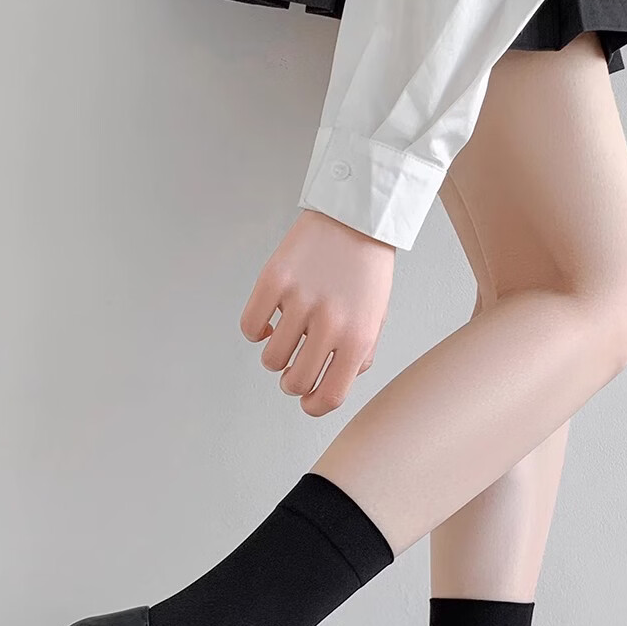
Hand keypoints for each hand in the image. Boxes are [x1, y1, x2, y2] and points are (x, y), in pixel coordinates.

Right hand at [240, 210, 394, 415]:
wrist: (356, 218)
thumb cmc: (367, 269)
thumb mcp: (376, 318)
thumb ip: (359, 356)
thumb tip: (332, 384)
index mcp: (358, 337)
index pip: (329, 396)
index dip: (314, 407)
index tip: (307, 402)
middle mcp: (329, 323)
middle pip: (295, 382)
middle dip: (291, 382)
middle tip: (293, 368)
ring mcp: (299, 301)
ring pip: (270, 359)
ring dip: (274, 355)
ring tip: (285, 336)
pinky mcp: (274, 280)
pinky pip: (250, 327)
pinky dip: (256, 330)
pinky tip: (270, 320)